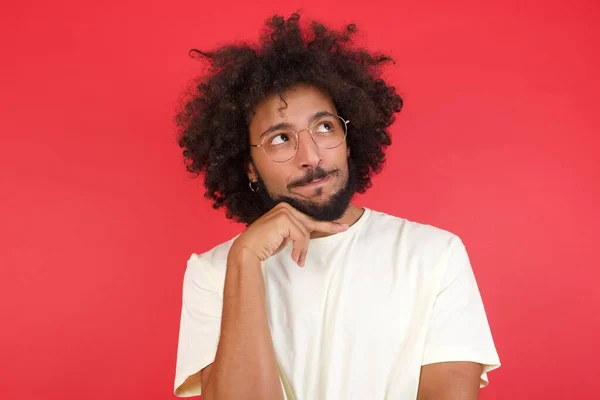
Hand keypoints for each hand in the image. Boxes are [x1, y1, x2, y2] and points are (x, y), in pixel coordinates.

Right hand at [231, 203, 348, 266]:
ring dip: (303, 250)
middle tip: (344, 228)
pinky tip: (294, 257)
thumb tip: (312, 233)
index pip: (309, 217)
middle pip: (311, 222)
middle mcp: (286, 207)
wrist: (248, 249)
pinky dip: (299, 249)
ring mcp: (284, 212)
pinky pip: (301, 237)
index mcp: (285, 209)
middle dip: (327, 228)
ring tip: (297, 260)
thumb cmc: (265, 245)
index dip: (326, 223)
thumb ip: (296, 231)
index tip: (341, 225)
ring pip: (306, 233)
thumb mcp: (285, 236)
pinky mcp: (284, 220)